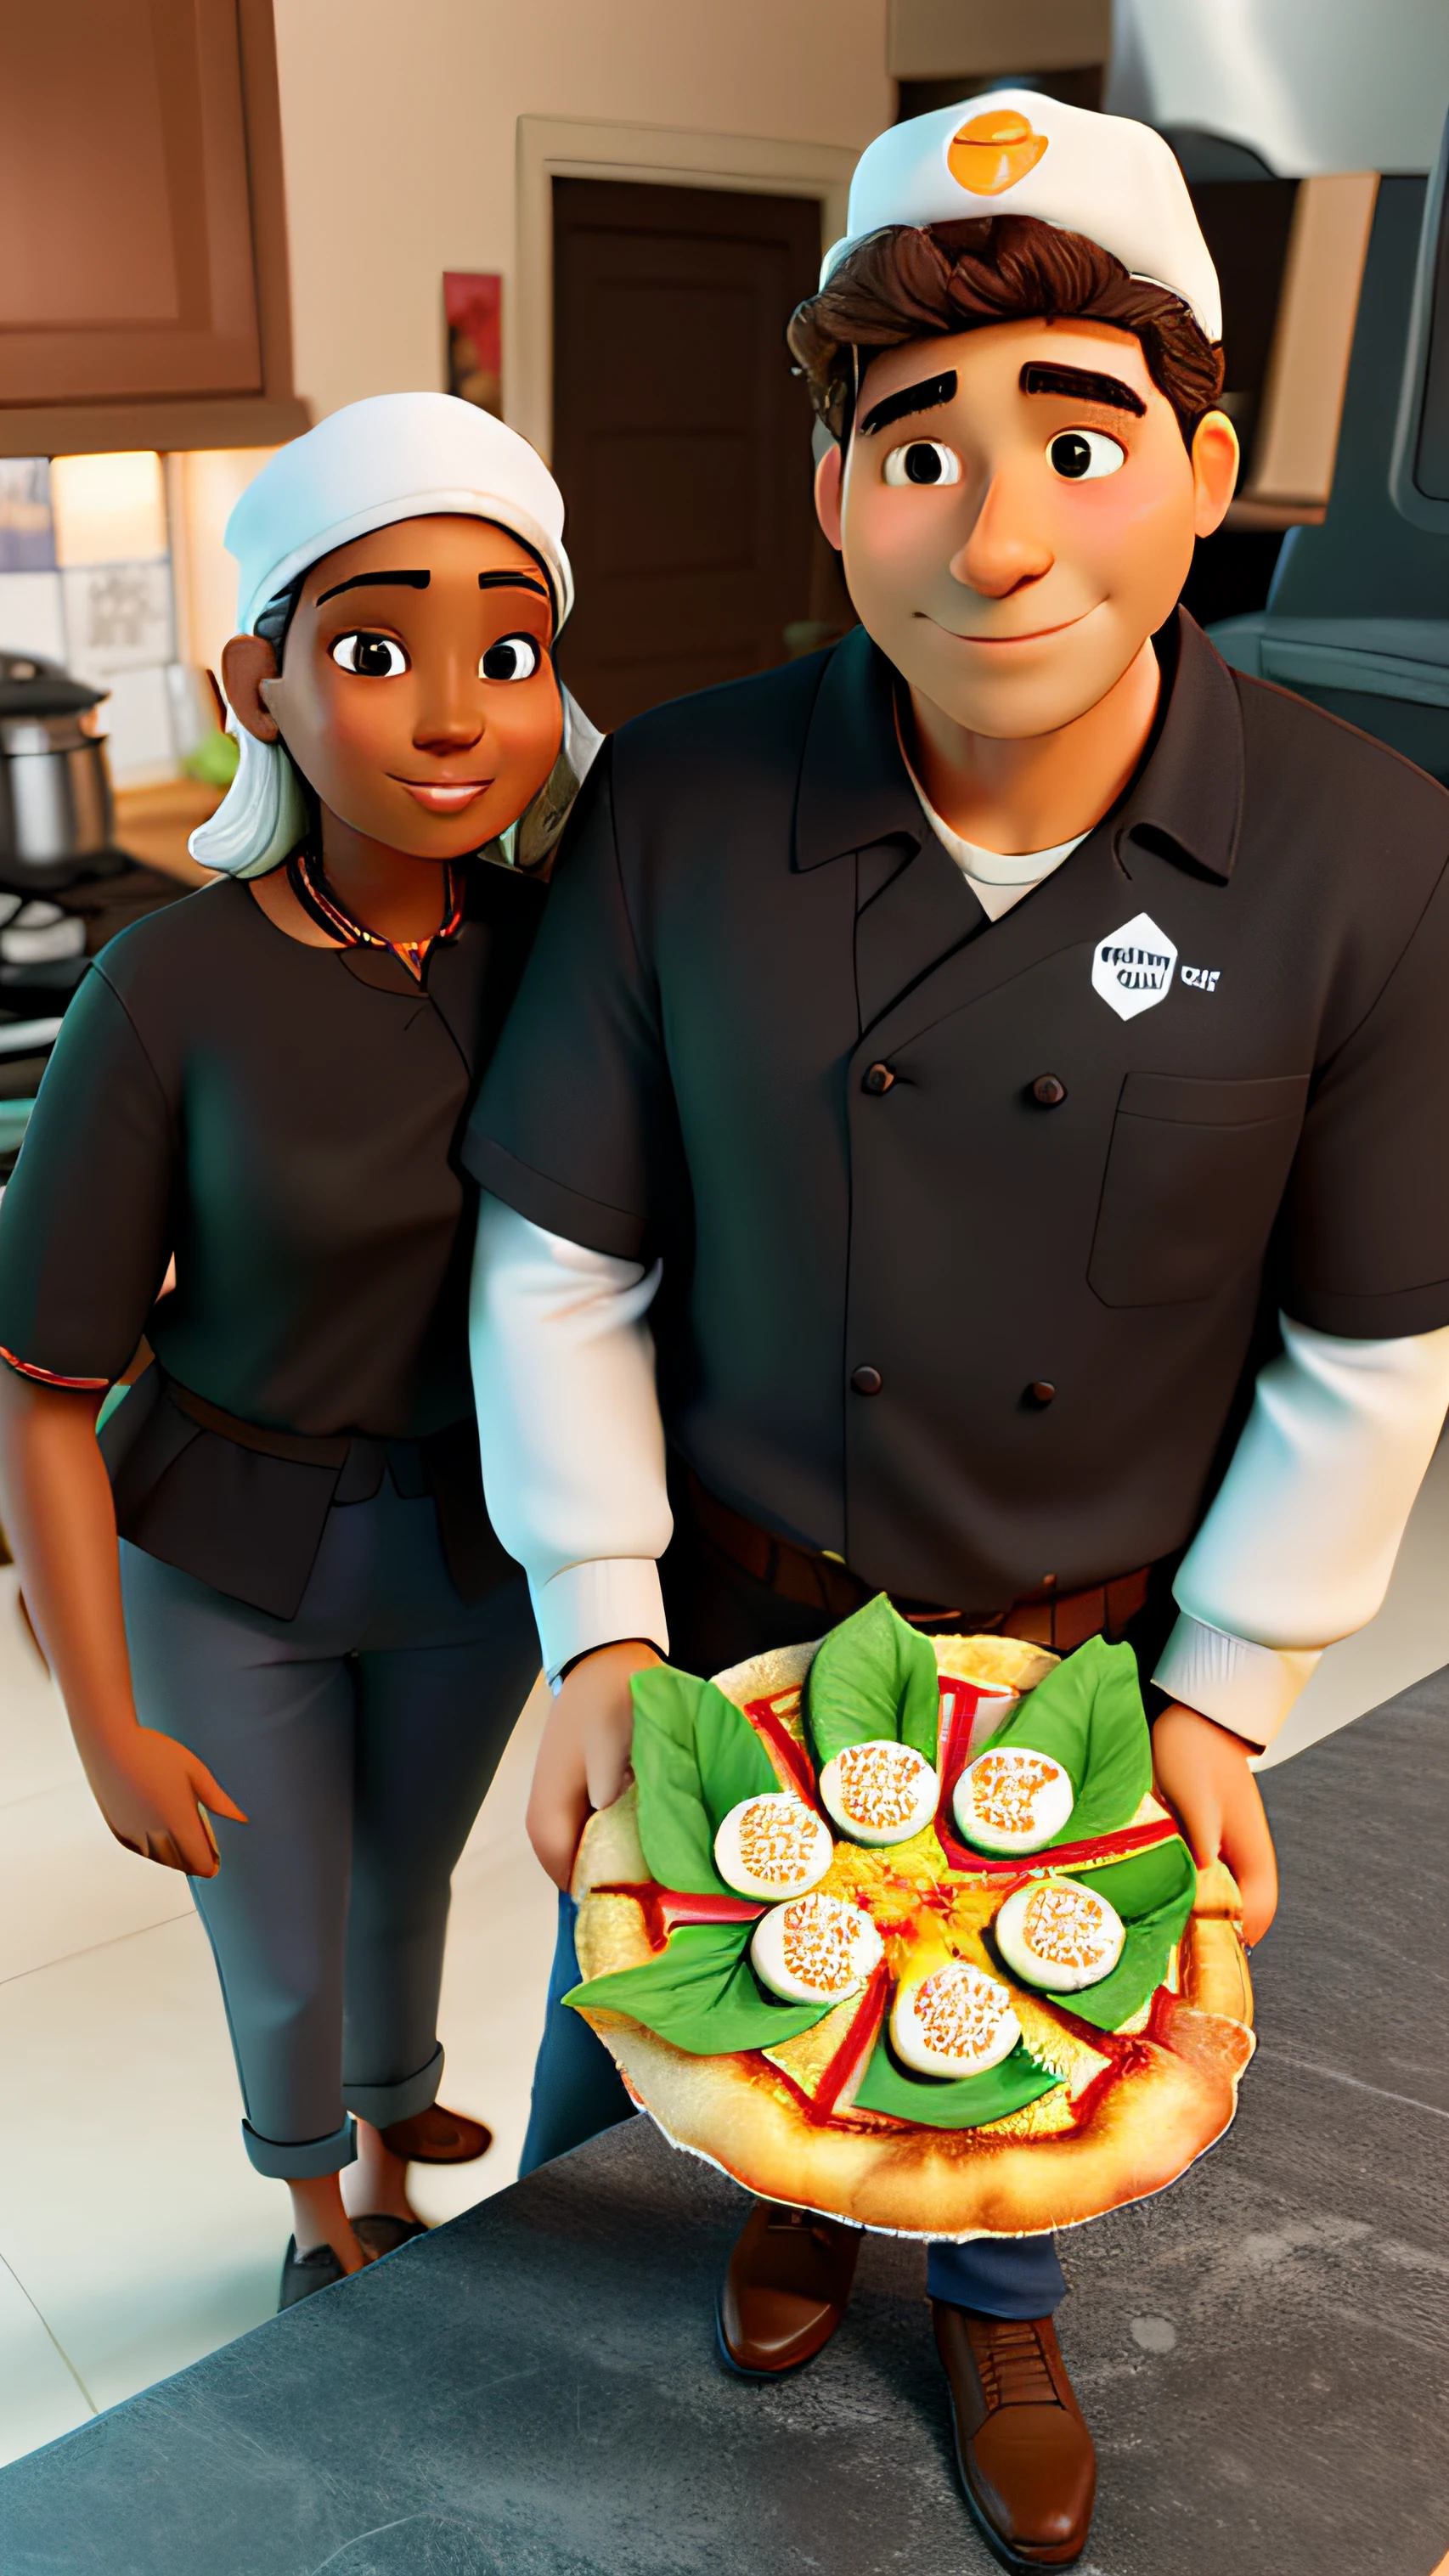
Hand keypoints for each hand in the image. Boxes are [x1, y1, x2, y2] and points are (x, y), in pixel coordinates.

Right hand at [79, 1725, 246, 1876]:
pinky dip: (153, 1852)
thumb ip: (217, 1799)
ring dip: (175, 1859)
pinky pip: (140, 1850)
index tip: (218, 1861)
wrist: (110, 1744)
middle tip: (206, 1856)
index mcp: (178, 1821)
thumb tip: (242, 1818)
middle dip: (195, 1862)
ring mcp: (134, 1832)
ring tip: (186, 1850)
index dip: (211, 1864)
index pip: (199, 1860)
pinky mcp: (118, 1827)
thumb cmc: (157, 1752)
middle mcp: (155, 1833)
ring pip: (159, 1858)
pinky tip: (161, 1844)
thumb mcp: (195, 1771)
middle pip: (180, 1863)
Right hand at [526, 1638, 660, 1888]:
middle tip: (671, 1887)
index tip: (658, 1902)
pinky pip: (596, 1836)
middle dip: (622, 1883)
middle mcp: (545, 1822)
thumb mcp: (614, 1748)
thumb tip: (628, 1850)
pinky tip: (655, 1837)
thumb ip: (613, 1800)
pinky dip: (622, 1842)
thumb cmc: (610, 1703)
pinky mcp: (574, 1799)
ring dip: (624, 1862)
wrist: (605, 1663)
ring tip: (669, 1865)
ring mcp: (558, 1810)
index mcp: (548, 1818)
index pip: (574, 1884)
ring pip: (589, 1856)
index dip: (613, 1897)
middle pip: (581, 1875)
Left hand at [1151, 1701, 1277, 1945]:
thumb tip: (1203, 1891)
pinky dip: (1187, 1890)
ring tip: (1159, 1924)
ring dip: (1196, 1911)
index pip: (1256, 1915)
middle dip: (1209, 1932)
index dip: (1230, 1940)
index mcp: (1253, 1852)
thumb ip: (1201, 1844)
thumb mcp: (1195, 1800)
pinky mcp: (1208, 1839)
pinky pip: (1204, 1878)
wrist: (1191, 1715)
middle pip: (1239, 1912)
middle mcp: (1246, 1855)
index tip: (1194, 1955)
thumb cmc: (1193, 1751)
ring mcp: (1229, 1847)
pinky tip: (1157, 1891)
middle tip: (1169, 1947)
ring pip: (1220, 1896)